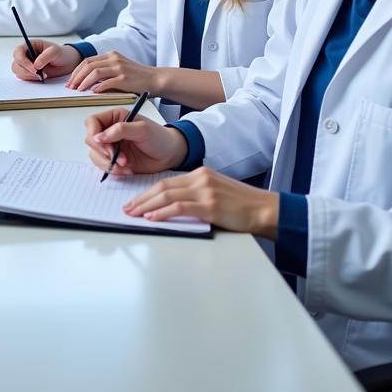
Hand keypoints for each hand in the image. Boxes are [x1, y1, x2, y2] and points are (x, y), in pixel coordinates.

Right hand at [11, 40, 81, 81]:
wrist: (67, 63)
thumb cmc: (60, 53)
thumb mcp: (55, 51)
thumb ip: (45, 56)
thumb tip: (35, 65)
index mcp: (29, 45)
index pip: (18, 52)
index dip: (23, 61)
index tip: (34, 68)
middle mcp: (25, 55)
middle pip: (16, 64)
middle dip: (26, 71)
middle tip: (39, 74)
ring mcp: (26, 64)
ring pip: (19, 72)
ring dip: (29, 76)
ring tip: (43, 75)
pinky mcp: (29, 73)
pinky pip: (24, 78)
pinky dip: (31, 79)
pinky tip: (41, 77)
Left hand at [67, 50, 156, 94]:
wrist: (156, 79)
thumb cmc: (138, 77)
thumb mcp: (119, 68)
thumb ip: (105, 71)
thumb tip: (87, 81)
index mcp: (111, 55)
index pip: (87, 60)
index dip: (76, 71)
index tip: (70, 81)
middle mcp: (114, 59)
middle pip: (88, 65)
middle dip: (76, 76)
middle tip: (70, 87)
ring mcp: (119, 68)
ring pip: (94, 72)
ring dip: (83, 82)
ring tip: (78, 90)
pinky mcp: (124, 78)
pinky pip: (106, 82)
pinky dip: (97, 87)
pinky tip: (92, 93)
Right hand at [83, 109, 186, 175]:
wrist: (170, 155)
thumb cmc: (160, 137)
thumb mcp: (142, 129)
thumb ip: (120, 130)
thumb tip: (99, 136)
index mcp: (115, 117)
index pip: (92, 122)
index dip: (93, 133)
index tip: (104, 143)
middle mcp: (110, 131)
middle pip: (91, 140)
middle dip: (103, 151)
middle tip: (119, 158)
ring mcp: (111, 146)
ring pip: (95, 155)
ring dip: (108, 163)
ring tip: (126, 165)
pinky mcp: (114, 160)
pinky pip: (104, 166)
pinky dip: (113, 170)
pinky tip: (127, 170)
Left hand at [124, 167, 279, 237]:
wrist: (264, 209)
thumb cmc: (242, 205)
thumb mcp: (216, 191)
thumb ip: (196, 193)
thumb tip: (171, 204)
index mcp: (201, 173)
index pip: (167, 181)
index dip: (148, 192)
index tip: (135, 201)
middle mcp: (201, 178)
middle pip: (162, 187)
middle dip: (142, 199)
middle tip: (127, 208)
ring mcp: (205, 191)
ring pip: (167, 196)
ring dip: (147, 206)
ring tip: (133, 214)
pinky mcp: (210, 205)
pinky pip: (179, 207)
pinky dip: (162, 212)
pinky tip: (152, 218)